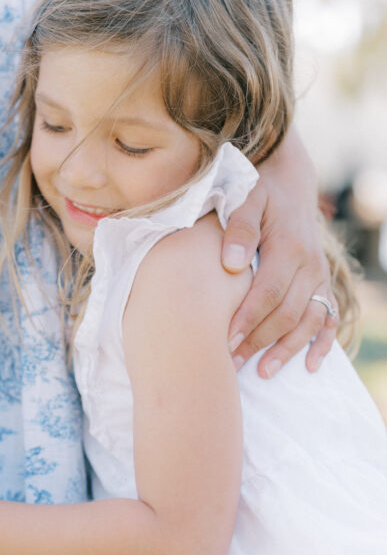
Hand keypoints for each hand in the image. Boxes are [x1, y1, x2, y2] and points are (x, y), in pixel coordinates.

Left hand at [222, 140, 337, 377]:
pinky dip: (323, 343)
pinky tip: (311, 366)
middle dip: (260, 341)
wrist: (287, 182)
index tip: (226, 341)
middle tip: (232, 363)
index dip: (249, 319)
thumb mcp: (245, 199)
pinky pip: (329, 318)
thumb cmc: (257, 192)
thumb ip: (238, 229)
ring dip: (288, 349)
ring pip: (309, 321)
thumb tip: (232, 264)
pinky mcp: (322, 282)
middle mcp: (310, 264)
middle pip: (288, 313)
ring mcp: (318, 275)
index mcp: (289, 246)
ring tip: (263, 372)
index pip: (269, 292)